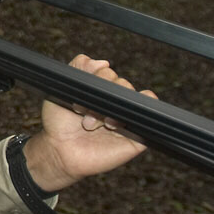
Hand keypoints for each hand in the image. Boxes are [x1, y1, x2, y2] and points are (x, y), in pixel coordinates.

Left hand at [23, 54, 156, 192]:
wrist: (60, 151)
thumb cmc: (59, 123)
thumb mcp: (60, 90)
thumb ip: (77, 69)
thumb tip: (102, 62)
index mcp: (101, 90)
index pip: (108, 73)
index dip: (95, 82)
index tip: (78, 98)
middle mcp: (116, 101)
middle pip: (122, 84)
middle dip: (100, 99)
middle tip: (82, 113)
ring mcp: (127, 117)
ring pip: (135, 98)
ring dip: (113, 110)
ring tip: (95, 124)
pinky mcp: (138, 135)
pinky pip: (153, 114)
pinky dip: (137, 113)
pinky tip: (116, 122)